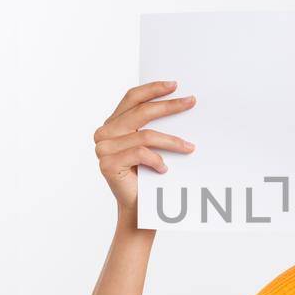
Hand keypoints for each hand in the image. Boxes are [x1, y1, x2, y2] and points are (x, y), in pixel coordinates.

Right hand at [94, 80, 196, 212]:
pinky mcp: (107, 164)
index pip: (132, 98)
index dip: (153, 89)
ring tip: (189, 147)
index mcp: (112, 124)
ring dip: (172, 141)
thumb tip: (180, 103)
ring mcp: (103, 148)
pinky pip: (141, 154)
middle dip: (169, 106)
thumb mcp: (149, 146)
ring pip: (145, 135)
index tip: (175, 85)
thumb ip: (152, 126)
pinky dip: (157, 160)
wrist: (137, 209)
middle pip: (141, 112)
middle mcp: (104, 133)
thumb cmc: (146, 176)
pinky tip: (165, 169)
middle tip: (191, 102)